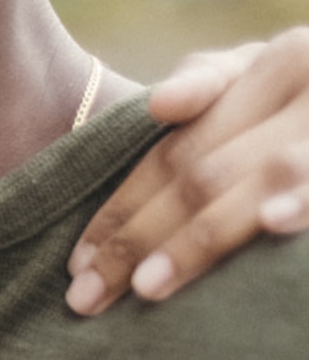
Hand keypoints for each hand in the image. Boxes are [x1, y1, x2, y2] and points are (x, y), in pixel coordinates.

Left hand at [66, 28, 308, 314]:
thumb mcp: (281, 73)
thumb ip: (219, 80)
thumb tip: (163, 107)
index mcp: (279, 62)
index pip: (176, 149)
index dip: (120, 208)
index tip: (73, 266)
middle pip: (202, 171)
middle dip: (139, 238)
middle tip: (86, 297)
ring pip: (259, 182)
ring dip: (204, 238)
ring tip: (151, 287)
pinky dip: (298, 199)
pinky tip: (274, 223)